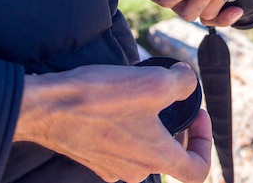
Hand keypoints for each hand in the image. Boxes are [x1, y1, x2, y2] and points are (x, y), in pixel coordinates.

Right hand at [14, 63, 211, 182]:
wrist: (47, 107)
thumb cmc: (100, 98)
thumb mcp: (154, 82)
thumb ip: (183, 83)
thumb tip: (187, 81)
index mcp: (155, 158)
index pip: (197, 169)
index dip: (205, 142)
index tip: (197, 114)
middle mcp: (134, 170)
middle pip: (169, 153)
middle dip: (175, 123)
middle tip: (168, 95)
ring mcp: (110, 166)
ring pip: (143, 145)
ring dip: (149, 120)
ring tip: (139, 91)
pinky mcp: (91, 156)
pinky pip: (119, 142)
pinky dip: (125, 122)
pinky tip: (115, 98)